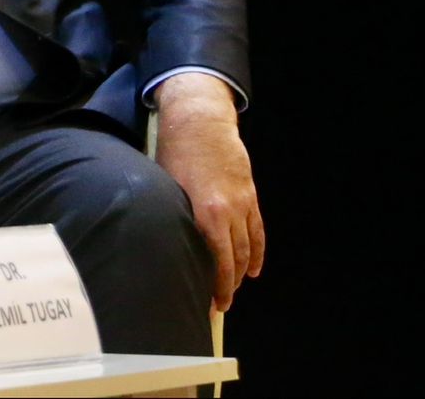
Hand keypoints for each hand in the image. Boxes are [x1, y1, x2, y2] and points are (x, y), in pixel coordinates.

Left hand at [153, 73, 263, 311]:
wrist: (201, 121)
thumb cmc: (176, 150)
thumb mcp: (167, 184)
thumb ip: (175, 213)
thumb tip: (169, 240)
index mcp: (206, 211)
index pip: (216, 259)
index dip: (217, 284)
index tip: (214, 303)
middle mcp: (229, 211)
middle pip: (235, 258)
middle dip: (229, 284)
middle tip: (221, 302)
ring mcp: (243, 203)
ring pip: (249, 247)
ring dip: (243, 271)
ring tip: (234, 288)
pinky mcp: (250, 195)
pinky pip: (258, 230)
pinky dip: (257, 251)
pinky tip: (254, 268)